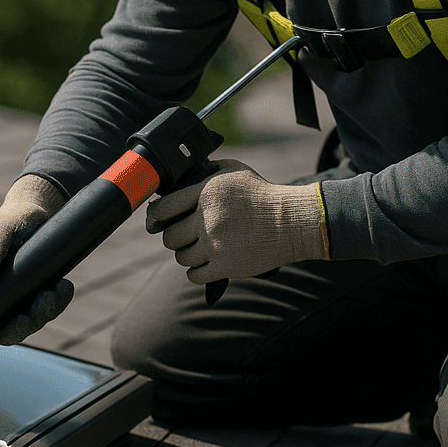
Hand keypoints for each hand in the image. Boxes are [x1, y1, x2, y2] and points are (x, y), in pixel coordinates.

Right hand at [0, 175, 71, 344]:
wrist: (33, 214)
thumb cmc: (8, 220)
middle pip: (0, 331)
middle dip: (23, 325)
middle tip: (42, 302)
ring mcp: (10, 301)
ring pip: (25, 324)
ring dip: (43, 313)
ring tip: (57, 288)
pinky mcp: (30, 298)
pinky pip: (42, 312)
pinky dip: (56, 303)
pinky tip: (63, 286)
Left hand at [145, 159, 326, 284]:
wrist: (292, 222)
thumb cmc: (262, 194)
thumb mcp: (233, 171)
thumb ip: (206, 172)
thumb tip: (183, 174)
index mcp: (206, 193)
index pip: (163, 208)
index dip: (156, 215)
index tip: (157, 218)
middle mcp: (207, 219)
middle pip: (170, 237)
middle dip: (174, 237)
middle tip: (183, 235)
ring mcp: (216, 245)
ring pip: (181, 257)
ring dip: (187, 254)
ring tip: (199, 248)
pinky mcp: (225, 266)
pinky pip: (194, 275)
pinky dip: (196, 272)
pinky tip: (204, 264)